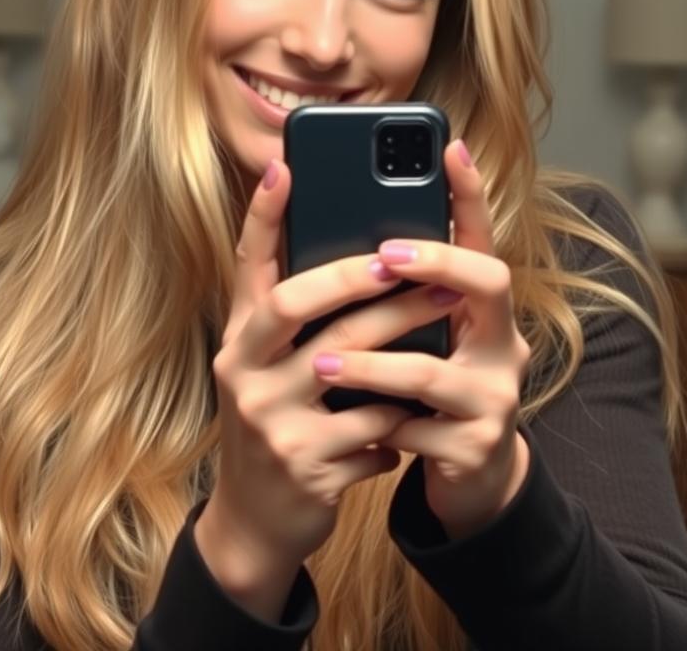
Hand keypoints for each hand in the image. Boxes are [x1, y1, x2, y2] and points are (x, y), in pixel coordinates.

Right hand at [204, 158, 452, 595]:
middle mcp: (242, 371)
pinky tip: (419, 411)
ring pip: (346, 363)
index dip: (263, 215)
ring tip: (447, 306)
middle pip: (295, 304)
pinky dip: (401, 414)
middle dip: (354, 275)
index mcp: (239, 338)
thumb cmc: (276, 422)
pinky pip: (372, 426)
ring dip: (403, 334)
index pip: (245, 265)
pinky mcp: (306, 466)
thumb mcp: (268, 368)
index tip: (284, 165)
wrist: (256, 520)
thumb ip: (296, 322)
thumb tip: (363, 258)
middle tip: (405, 253)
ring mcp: (270, 420)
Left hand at [310, 139, 530, 539]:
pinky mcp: (476, 447)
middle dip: (435, 261)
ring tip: (321, 361)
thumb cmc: (432, 390)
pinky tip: (345, 426)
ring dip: (370, 363)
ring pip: (432, 369)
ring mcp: (495, 396)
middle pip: (488, 283)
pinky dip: (376, 424)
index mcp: (482, 309)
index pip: (482, 239)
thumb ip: (401, 298)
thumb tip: (346, 242)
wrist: (469, 478)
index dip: (470, 194)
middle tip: (382, 257)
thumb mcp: (424, 337)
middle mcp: (502, 342)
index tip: (448, 147)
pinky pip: (415, 429)